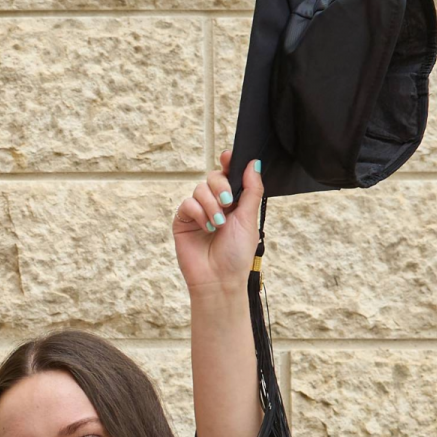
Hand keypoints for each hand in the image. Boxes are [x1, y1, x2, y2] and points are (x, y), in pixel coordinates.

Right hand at [173, 151, 264, 300]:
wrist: (219, 279)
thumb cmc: (237, 254)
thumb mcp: (249, 219)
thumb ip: (251, 190)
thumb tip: (254, 163)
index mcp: (234, 202)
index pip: (230, 175)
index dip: (229, 163)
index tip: (228, 157)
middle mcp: (215, 204)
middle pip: (213, 177)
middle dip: (221, 187)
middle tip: (228, 203)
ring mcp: (198, 212)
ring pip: (200, 189)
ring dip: (211, 205)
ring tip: (218, 224)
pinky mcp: (183, 221)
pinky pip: (187, 204)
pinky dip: (198, 213)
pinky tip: (206, 228)